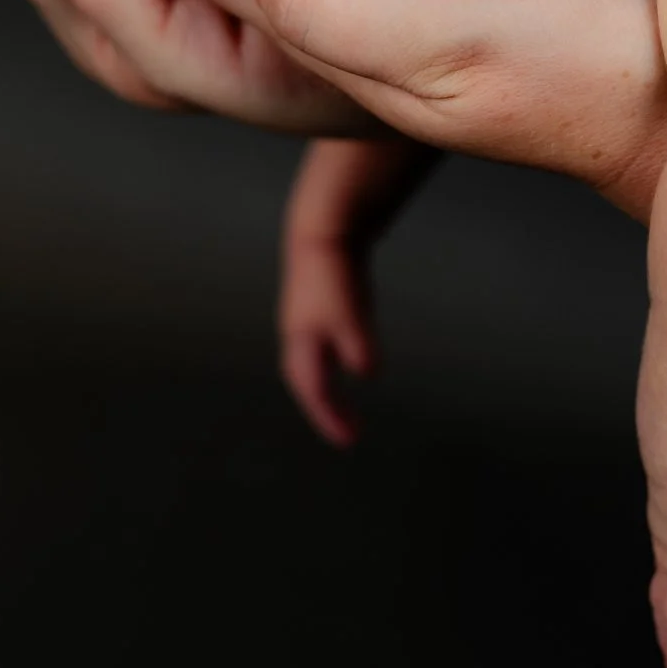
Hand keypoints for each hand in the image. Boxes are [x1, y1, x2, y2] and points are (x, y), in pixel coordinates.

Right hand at [278, 232, 378, 447]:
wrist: (325, 228)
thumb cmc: (334, 271)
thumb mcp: (350, 310)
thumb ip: (357, 341)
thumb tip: (366, 372)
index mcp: (302, 341)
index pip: (314, 389)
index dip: (329, 416)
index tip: (350, 439)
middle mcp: (300, 336)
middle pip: (308, 382)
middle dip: (325, 409)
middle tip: (349, 432)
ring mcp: (308, 321)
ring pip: (313, 366)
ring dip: (326, 391)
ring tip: (345, 411)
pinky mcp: (320, 309)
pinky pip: (323, 349)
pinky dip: (333, 367)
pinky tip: (353, 366)